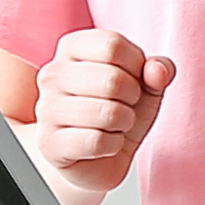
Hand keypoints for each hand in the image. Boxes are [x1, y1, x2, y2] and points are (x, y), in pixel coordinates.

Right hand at [12, 28, 168, 200]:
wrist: (95, 159)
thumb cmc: (117, 113)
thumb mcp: (145, 86)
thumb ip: (158, 70)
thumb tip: (157, 71)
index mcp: (71, 48)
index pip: (113, 45)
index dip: (136, 66)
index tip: (133, 79)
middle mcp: (52, 74)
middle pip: (113, 79)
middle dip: (132, 98)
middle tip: (124, 106)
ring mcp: (47, 110)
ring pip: (108, 113)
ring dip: (124, 123)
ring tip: (114, 125)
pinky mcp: (50, 144)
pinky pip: (98, 142)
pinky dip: (113, 146)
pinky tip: (104, 145)